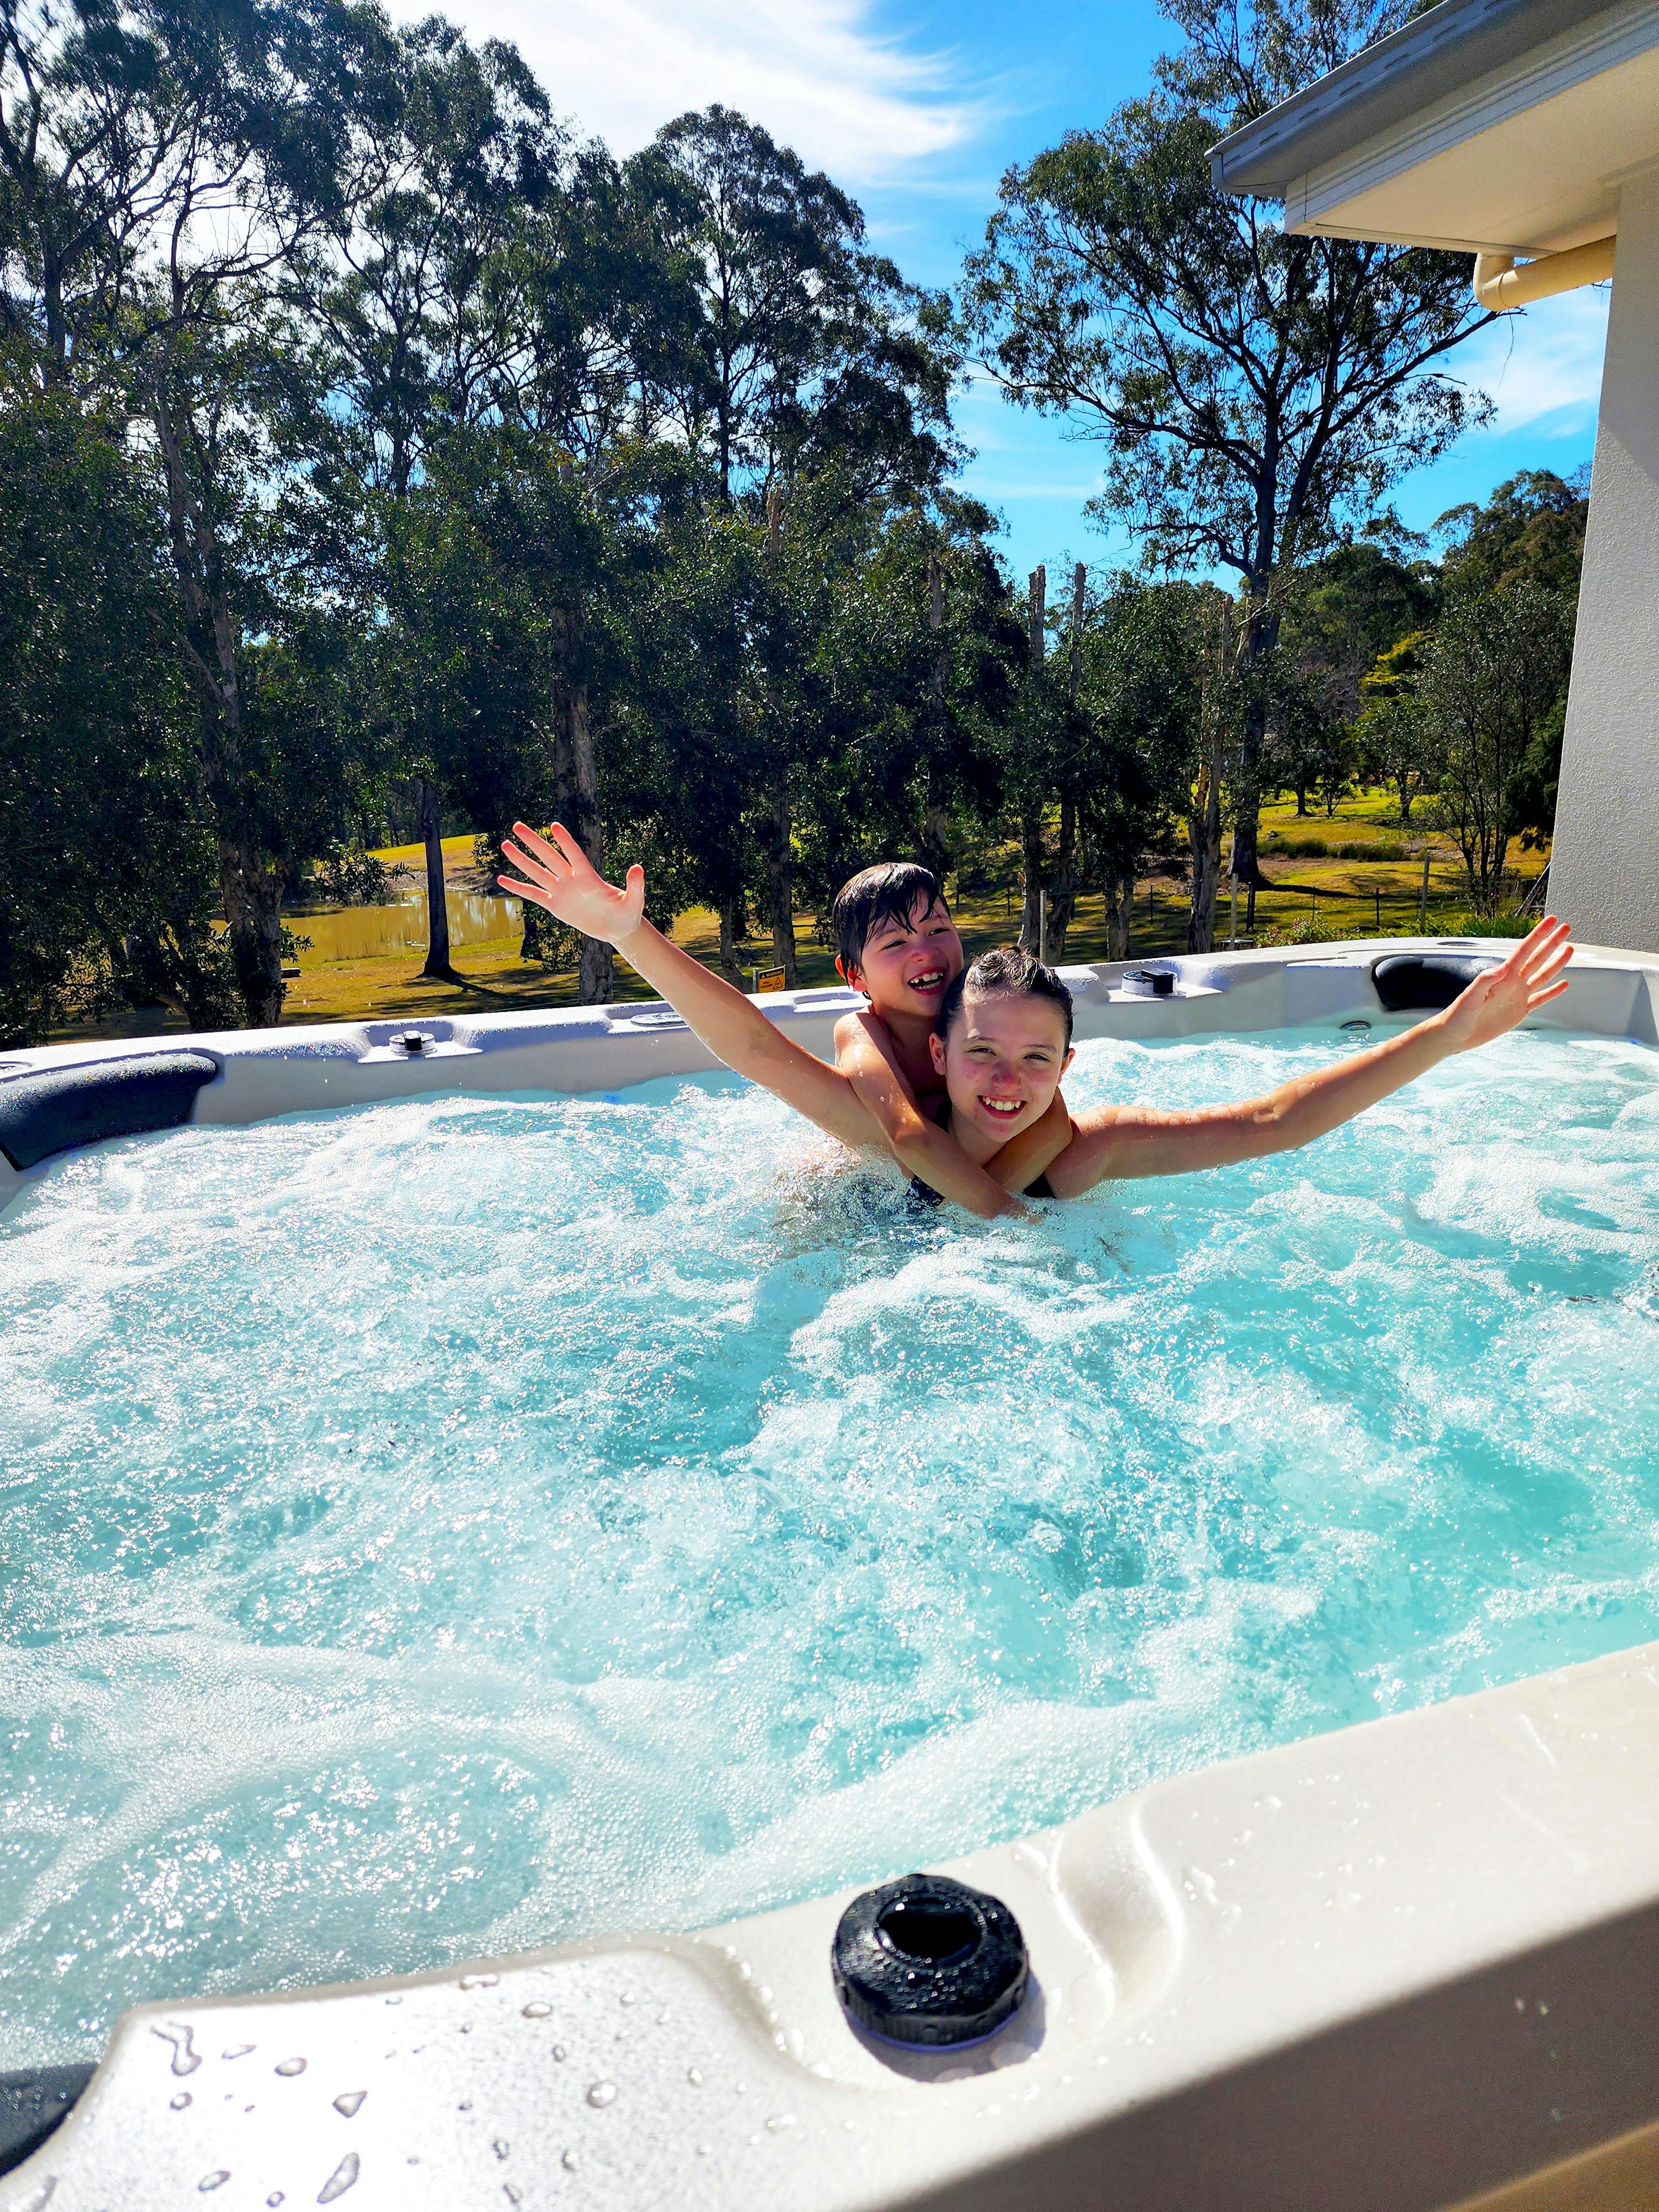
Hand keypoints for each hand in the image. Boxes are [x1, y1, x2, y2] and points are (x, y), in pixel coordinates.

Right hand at [498, 821, 644, 943]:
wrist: (617, 928)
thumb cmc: (628, 913)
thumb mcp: (634, 901)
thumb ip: (635, 886)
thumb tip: (638, 868)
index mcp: (589, 878)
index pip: (574, 855)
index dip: (565, 842)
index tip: (554, 826)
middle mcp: (572, 880)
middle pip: (549, 857)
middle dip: (533, 842)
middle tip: (517, 825)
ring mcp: (562, 891)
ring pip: (537, 872)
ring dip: (521, 860)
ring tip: (505, 844)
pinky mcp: (556, 905)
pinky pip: (533, 894)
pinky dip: (518, 888)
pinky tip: (502, 878)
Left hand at [1436, 916, 1572, 1052]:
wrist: (1456, 1036)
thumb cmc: (1458, 1015)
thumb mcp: (1469, 997)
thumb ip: (1485, 980)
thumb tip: (1503, 967)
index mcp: (1502, 976)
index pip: (1524, 951)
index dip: (1538, 935)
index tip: (1550, 921)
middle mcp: (1512, 982)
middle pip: (1537, 958)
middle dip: (1552, 943)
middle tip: (1566, 927)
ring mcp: (1518, 996)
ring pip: (1543, 976)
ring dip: (1556, 963)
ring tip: (1569, 949)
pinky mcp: (1520, 1011)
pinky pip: (1541, 999)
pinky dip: (1553, 992)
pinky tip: (1564, 984)